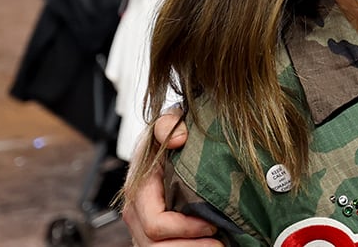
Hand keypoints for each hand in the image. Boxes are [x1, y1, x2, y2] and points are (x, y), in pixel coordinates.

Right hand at [123, 109, 215, 245]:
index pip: (156, 223)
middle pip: (157, 246)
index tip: (212, 223)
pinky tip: (208, 243)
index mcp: (139, 190)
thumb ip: (169, 124)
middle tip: (220, 241)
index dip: (185, 228)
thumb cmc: (168, 137)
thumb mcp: (169, 122)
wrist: (166, 145)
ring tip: (219, 245)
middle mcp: (136, 214)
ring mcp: (143, 228)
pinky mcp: (154, 236)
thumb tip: (178, 139)